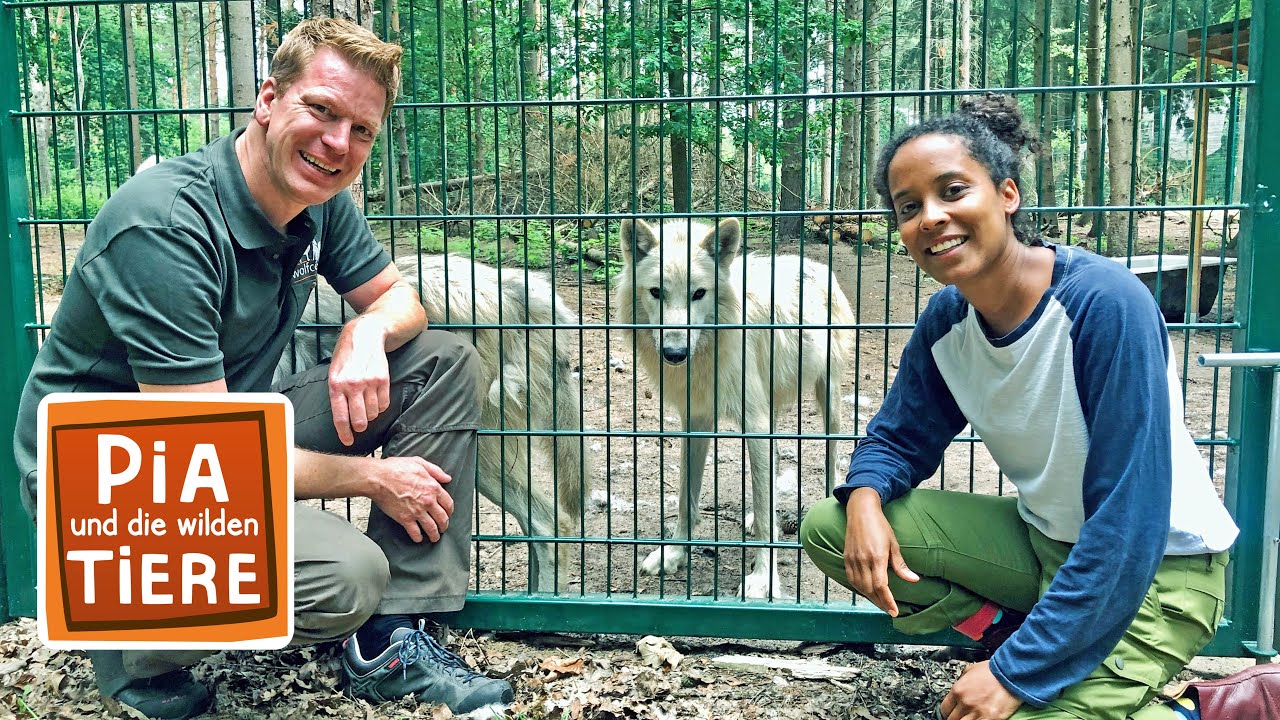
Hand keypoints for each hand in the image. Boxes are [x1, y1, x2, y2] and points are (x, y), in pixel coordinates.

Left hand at [327, 315, 390, 444]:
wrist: (366, 334)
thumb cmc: (347, 353)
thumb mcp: (334, 371)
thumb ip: (336, 392)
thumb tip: (341, 417)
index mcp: (336, 384)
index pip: (340, 417)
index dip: (344, 433)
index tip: (348, 441)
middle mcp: (352, 385)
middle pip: (359, 420)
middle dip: (360, 426)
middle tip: (360, 426)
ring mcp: (369, 382)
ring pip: (373, 413)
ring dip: (371, 414)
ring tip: (367, 406)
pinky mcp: (383, 379)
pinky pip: (384, 404)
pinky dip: (381, 406)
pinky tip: (376, 398)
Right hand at [368, 456, 453, 542]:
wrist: (378, 478)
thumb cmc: (395, 468)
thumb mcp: (419, 463)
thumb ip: (436, 471)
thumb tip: (447, 478)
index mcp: (433, 487)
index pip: (448, 504)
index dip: (450, 511)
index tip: (448, 514)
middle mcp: (428, 501)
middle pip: (442, 518)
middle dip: (444, 525)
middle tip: (443, 528)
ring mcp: (417, 511)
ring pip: (431, 528)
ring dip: (434, 535)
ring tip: (434, 537)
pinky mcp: (405, 519)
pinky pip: (415, 532)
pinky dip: (418, 538)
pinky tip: (419, 538)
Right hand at [843, 487, 919, 615]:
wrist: (861, 511)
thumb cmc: (880, 525)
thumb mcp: (893, 544)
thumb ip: (901, 565)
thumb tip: (914, 580)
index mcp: (877, 557)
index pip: (881, 586)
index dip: (888, 601)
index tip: (894, 611)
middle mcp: (862, 560)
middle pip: (870, 589)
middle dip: (880, 602)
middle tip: (889, 610)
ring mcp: (852, 559)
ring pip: (859, 586)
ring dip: (870, 597)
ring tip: (880, 603)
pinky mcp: (846, 558)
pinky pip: (851, 579)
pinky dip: (859, 588)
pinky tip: (866, 591)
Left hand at [940, 661, 1022, 719]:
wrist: (1011, 674)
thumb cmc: (994, 671)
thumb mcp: (971, 670)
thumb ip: (962, 680)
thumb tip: (959, 685)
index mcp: (958, 690)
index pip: (944, 708)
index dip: (947, 711)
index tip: (950, 712)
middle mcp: (965, 702)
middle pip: (952, 718)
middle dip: (956, 717)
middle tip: (960, 715)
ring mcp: (977, 712)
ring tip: (969, 718)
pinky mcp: (990, 718)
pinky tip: (978, 719)